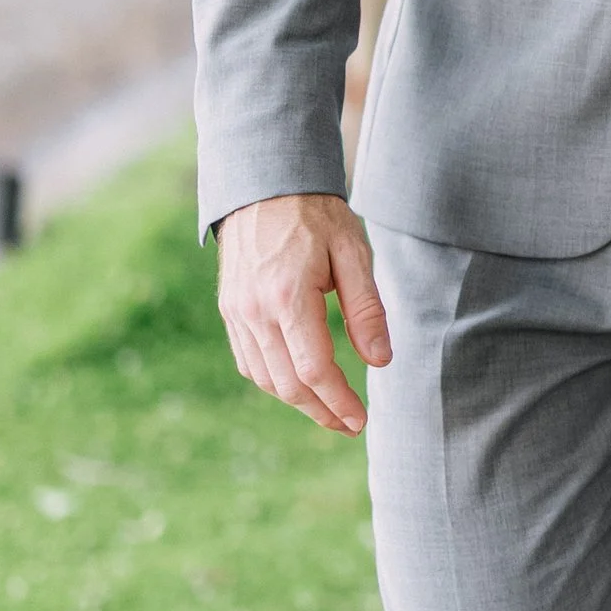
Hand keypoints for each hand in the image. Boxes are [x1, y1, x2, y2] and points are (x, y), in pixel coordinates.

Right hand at [216, 192, 392, 433]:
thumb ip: (366, 310)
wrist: (265, 185)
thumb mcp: (353, 254)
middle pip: (287, 383)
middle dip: (321, 411)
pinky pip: (249, 361)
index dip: (338, 402)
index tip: (360, 419)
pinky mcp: (230, 310)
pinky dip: (274, 381)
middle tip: (350, 425)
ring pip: (265, 378)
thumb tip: (380, 361)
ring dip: (297, 401)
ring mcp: (237, 312)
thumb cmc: (317, 216)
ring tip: (330, 410)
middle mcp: (255, 310)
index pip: (313, 369)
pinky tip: (299, 383)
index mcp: (288, 296)